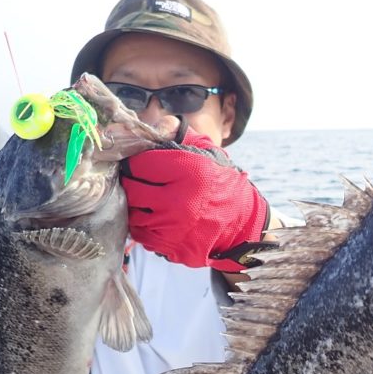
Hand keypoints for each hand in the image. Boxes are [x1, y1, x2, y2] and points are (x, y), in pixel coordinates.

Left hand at [121, 129, 269, 271]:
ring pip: (133, 214)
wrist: (241, 223)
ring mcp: (173, 228)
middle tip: (143, 183)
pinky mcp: (170, 248)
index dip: (137, 162)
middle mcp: (179, 201)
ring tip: (153, 202)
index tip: (142, 164)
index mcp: (188, 171)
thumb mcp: (205, 149)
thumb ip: (176, 131)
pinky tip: (160, 220)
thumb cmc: (219, 182)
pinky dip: (146, 227)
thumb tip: (146, 125)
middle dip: (134, 184)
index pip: (138, 163)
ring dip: (138, 207)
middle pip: (131, 189)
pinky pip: (142, 235)